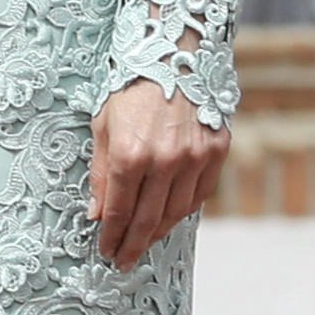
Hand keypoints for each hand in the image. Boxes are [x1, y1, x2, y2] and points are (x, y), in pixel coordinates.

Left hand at [88, 76, 225, 271]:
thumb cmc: (130, 87)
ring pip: (176, 212)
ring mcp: (195, 157)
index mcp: (130, 154)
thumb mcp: (103, 126)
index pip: (119, 211)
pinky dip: (184, 210)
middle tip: (123, 261)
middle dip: (133, 244)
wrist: (173, 54)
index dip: (112, 236)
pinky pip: (200, 194)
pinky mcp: (216, 150)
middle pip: (148, 219)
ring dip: (158, 232)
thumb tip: (98, 215)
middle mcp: (165, 160)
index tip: (107, 251)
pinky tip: (169, 216)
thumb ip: (102, 174)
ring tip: (144, 243)